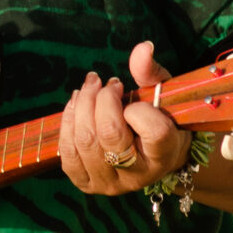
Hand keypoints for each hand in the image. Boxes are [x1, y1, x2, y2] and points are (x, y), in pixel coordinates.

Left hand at [57, 41, 188, 195]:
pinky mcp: (87, 184)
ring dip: (82, 105)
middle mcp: (138, 176)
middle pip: (110, 134)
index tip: (133, 98)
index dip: (139, 108)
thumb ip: (151, 72)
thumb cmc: (159, 118)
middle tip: (106, 82)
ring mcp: (110, 184)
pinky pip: (67, 153)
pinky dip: (68, 122)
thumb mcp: (162, 93)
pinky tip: (77, 104)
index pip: (153, 131)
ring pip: (85, 141)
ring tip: (89, 88)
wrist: (149, 153)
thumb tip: (142, 48)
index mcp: (165, 155)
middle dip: (102, 99)